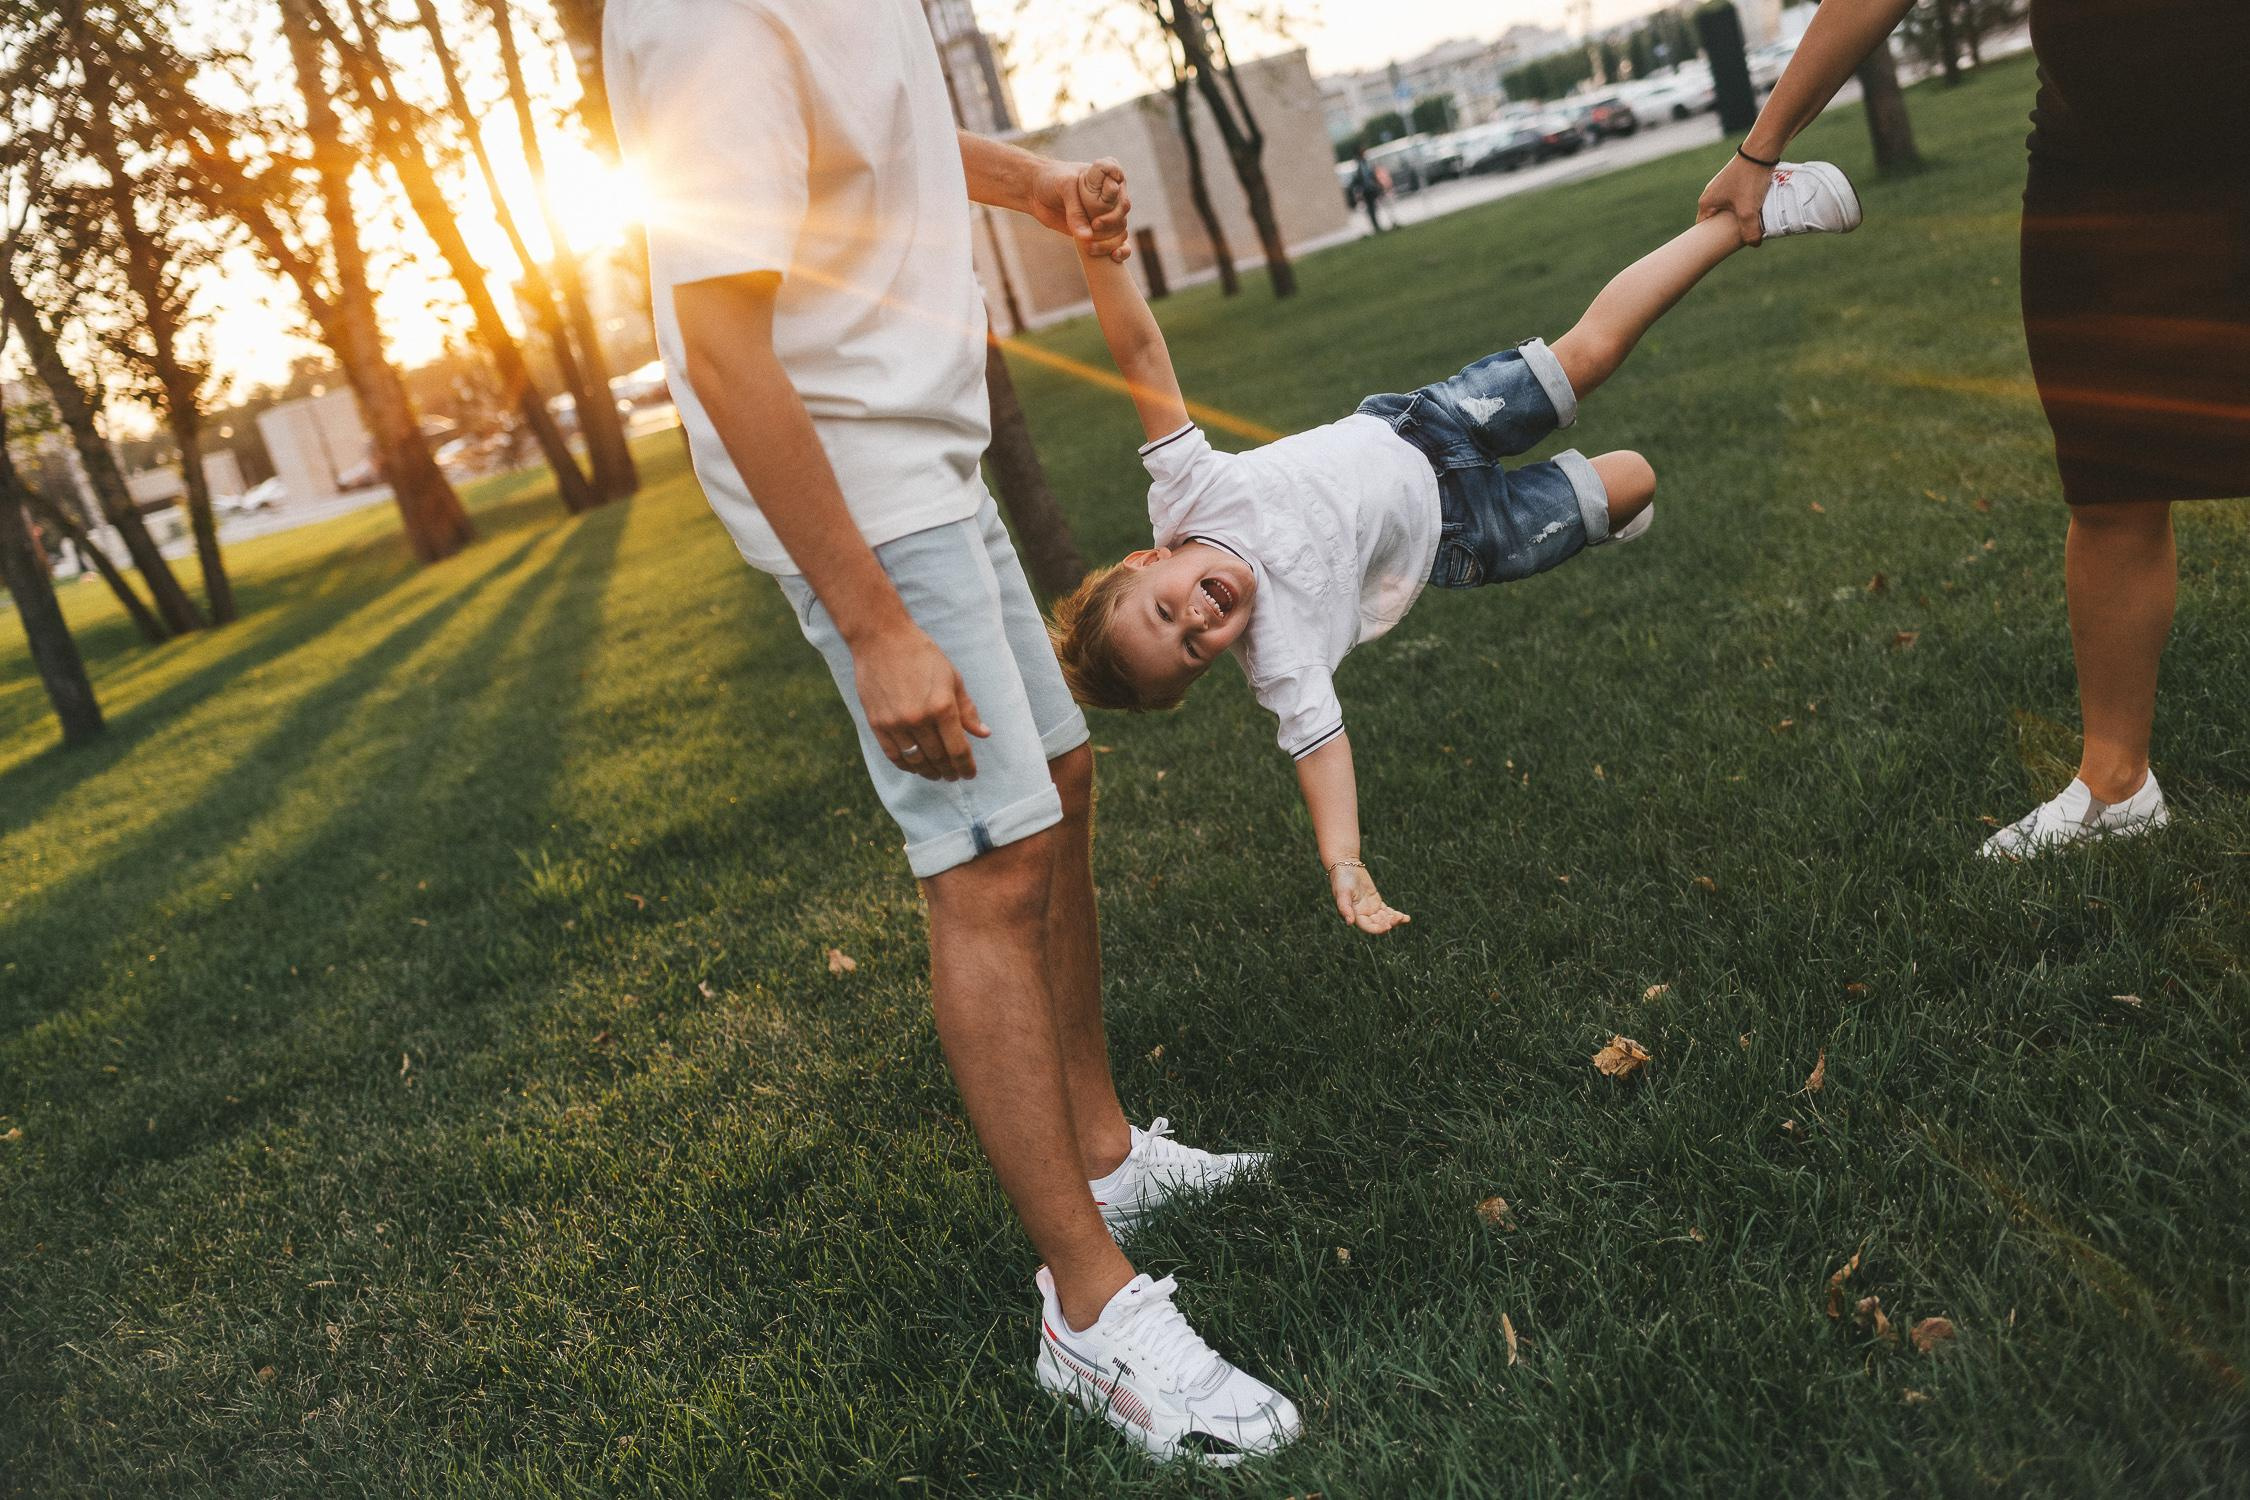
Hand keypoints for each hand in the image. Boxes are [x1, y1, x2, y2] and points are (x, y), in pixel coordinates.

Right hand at [850, 623, 989, 780]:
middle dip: (949, 771)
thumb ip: (967, 709)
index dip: (966, 766)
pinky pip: (893, 755)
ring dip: (929, 772)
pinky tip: (915, 766)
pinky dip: (906, 765)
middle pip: (938, 758)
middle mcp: (919, 719)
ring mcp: (896, 723)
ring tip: (937, 775)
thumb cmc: (922, 655)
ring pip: (916, 761)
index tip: (970, 774)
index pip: (958, 749)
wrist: (881, 640)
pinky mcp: (877, 724)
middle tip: (954, 776)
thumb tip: (983, 734)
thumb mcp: (952, 678)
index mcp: (942, 707)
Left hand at [1033, 156, 1131, 261]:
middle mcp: (1111, 194)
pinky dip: (1120, 251)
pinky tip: (1114, 256)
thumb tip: (1087, 237)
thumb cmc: (1052, 180)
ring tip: (1091, 247)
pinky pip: (1118, 243)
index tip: (1100, 203)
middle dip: (1111, 221)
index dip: (1114, 194)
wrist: (1036, 192)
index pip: (1119, 182)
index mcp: (1107, 174)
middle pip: (1122, 210)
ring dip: (1110, 240)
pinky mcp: (1101, 231)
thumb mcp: (1065, 188)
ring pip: (1120, 229)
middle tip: (1095, 225)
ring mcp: (1107, 213)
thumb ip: (1076, 211)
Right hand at [1329, 860, 1410, 934]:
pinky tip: (1406, 917)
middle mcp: (1362, 915)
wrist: (1346, 867)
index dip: (1378, 929)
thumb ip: (1345, 908)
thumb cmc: (1341, 880)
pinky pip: (1387, 911)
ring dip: (1394, 920)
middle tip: (1398, 919)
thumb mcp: (1342, 893)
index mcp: (1354, 915)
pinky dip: (1395, 914)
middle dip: (1389, 923)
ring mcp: (1370, 909)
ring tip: (1404, 918)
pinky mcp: (1376, 902)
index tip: (1388, 926)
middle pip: (1378, 924)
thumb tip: (1349, 923)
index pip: (1368, 927)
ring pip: (1384, 919)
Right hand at [1697, 152, 1773, 246]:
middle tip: (1741, 237)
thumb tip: (1753, 244)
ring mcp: (1722, 186)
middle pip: (1717, 220)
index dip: (1711, 240)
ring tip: (1751, 223)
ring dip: (1739, 217)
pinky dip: (1744, 206)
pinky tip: (1756, 208)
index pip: (1703, 229)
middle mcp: (1710, 194)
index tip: (1722, 247)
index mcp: (1706, 203)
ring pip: (1728, 209)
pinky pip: (1736, 199)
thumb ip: (1749, 232)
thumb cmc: (1748, 180)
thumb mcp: (1748, 211)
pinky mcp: (1734, 179)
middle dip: (1727, 229)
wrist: (1761, 151)